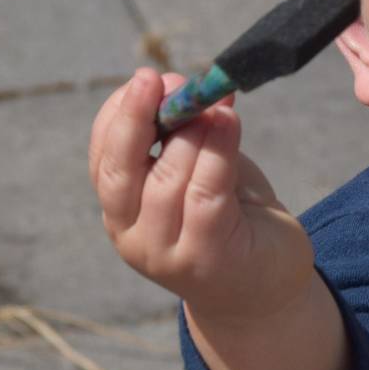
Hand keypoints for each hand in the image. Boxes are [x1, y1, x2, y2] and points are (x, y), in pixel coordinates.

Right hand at [88, 68, 312, 329]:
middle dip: (133, 118)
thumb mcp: (207, 171)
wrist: (266, 292)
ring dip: (191, 133)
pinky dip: (217, 153)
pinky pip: (206, 196)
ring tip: (214, 106)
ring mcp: (165, 252)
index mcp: (121, 209)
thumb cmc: (233, 221)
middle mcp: (131, 234)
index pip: (103, 158)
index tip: (146, 79)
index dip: (118, 115)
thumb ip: (195, 135)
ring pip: (167, 180)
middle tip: (155, 78)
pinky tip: (230, 122)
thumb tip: (197, 87)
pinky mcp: (206, 258)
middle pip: (118, 171)